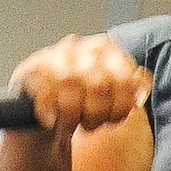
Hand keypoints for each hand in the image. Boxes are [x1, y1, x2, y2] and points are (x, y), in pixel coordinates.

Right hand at [10, 33, 150, 141]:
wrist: (41, 110)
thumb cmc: (79, 101)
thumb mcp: (111, 94)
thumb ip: (132, 88)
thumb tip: (141, 88)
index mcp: (104, 48)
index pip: (124, 77)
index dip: (121, 106)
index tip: (114, 119)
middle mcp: (79, 46)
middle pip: (99, 83)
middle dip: (97, 114)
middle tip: (91, 124)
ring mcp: (52, 56)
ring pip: (70, 83)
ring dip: (73, 114)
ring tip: (71, 123)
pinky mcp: (29, 71)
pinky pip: (43, 91)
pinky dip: (50, 112)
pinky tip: (52, 122)